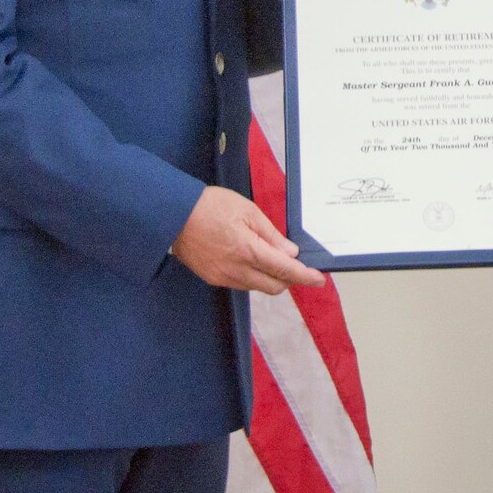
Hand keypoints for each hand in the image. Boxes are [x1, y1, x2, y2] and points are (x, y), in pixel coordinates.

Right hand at [172, 185, 326, 293]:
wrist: (174, 214)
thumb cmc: (211, 206)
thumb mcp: (248, 211)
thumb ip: (271, 235)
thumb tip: (289, 253)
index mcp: (248, 250)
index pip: (285, 270)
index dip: (305, 276)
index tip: (319, 279)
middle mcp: (236, 270)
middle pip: (274, 286)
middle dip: (288, 278)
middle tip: (293, 263)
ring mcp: (223, 277)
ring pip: (257, 287)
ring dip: (269, 277)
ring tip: (267, 256)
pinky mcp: (212, 279)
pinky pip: (241, 284)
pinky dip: (252, 276)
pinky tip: (247, 258)